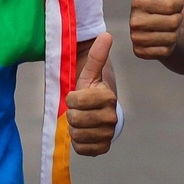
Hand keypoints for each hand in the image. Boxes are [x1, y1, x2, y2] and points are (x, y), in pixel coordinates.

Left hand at [66, 33, 117, 156]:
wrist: (100, 109)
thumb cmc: (93, 88)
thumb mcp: (91, 71)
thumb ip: (98, 54)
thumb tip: (106, 34)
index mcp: (108, 97)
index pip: (77, 101)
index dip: (71, 98)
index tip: (76, 94)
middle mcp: (111, 117)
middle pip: (75, 119)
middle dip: (72, 113)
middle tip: (78, 108)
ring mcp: (108, 133)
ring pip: (77, 135)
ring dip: (74, 127)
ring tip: (80, 119)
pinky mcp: (103, 147)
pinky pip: (82, 149)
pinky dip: (78, 142)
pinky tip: (83, 131)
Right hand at [129, 0, 183, 59]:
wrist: (163, 29)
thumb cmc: (164, 2)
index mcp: (138, 0)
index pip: (173, 5)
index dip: (178, 5)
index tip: (172, 3)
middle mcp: (133, 20)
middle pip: (173, 23)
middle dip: (178, 20)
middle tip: (170, 17)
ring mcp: (135, 38)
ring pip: (171, 38)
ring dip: (174, 33)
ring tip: (166, 28)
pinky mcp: (139, 53)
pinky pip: (166, 51)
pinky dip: (169, 47)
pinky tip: (162, 41)